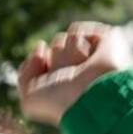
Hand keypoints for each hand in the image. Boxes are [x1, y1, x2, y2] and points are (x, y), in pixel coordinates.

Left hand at [16, 21, 132, 127]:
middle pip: (52, 50)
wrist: (90, 96)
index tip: (50, 86)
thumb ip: (25, 74)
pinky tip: (88, 58)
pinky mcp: (107, 40)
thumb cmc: (61, 103)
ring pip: (62, 39)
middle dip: (57, 62)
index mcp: (64, 84)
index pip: (42, 64)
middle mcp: (78, 69)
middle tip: (69, 78)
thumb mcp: (31, 98)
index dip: (41, 73)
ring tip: (80, 70)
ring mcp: (93, 55)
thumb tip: (41, 47)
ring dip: (66, 54)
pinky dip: (77, 42)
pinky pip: (76, 30)